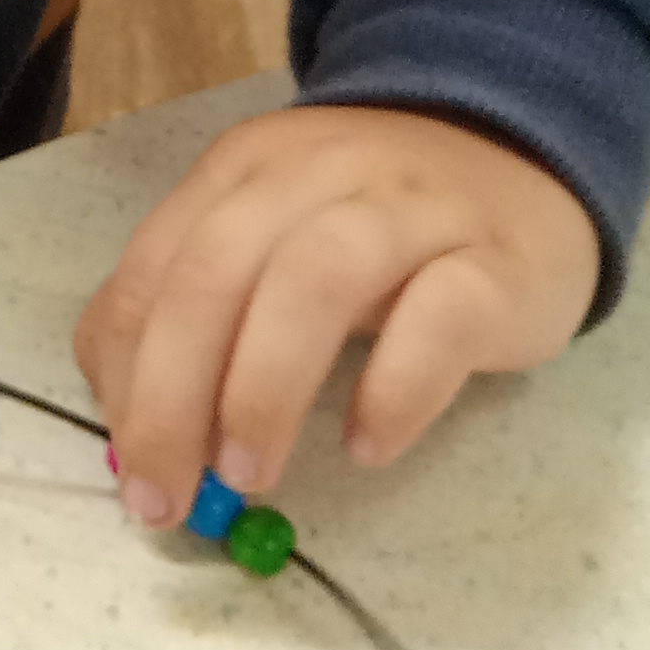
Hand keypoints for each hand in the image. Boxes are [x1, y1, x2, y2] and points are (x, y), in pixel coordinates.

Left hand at [73, 105, 600, 526]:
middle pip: (216, 273)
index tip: (132, 465)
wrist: (523, 156)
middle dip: (172, 395)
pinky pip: (438, 320)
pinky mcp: (495, 264)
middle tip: (167, 493)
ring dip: (263, 387)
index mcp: (244, 171)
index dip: (126, 372)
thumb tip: (138, 429)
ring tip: (249, 475)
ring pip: (314, 281)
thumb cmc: (377, 225)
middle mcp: (316, 174)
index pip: (155, 268)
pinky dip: (392, 390)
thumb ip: (204, 312)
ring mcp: (410, 211)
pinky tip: (367, 447)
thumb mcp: (274, 239)